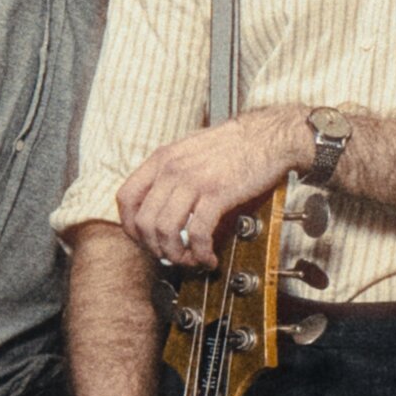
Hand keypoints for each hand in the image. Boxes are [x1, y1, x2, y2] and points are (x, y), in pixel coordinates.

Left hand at [116, 107, 310, 268]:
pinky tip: (208, 256)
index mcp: (162, 158)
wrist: (270, 136)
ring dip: (176, 254)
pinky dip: (200, 252)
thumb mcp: (191, 149)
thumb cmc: (236, 144)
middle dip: (154, 248)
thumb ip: (172, 170)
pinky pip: (197, 233)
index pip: (125, 198)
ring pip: (165, 231)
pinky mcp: (217, 193)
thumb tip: (162, 201)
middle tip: (170, 256)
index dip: (130, 227)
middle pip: (143, 222)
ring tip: (190, 259)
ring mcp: (193, 181)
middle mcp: (172, 169)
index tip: (144, 240)